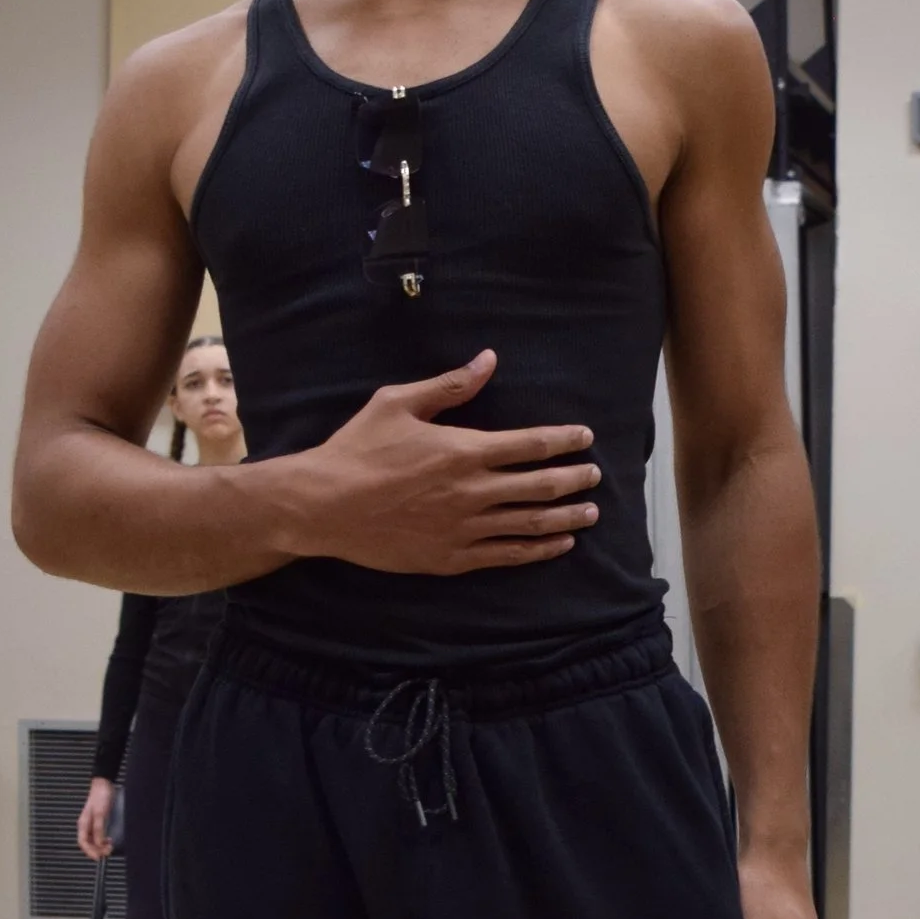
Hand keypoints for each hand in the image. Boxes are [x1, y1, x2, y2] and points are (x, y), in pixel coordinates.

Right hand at [75, 778, 115, 860]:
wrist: (105, 783)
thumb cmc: (100, 796)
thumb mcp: (101, 814)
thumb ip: (99, 828)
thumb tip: (100, 843)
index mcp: (83, 824)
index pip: (83, 843)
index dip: (90, 852)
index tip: (99, 857)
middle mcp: (86, 825)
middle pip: (88, 843)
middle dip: (97, 849)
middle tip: (108, 852)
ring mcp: (92, 823)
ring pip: (94, 840)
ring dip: (101, 845)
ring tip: (110, 846)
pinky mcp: (99, 820)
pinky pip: (99, 834)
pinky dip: (104, 840)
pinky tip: (110, 840)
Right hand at [301, 353, 601, 576]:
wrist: (324, 505)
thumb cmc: (358, 449)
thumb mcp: (398, 403)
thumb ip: (449, 386)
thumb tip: (488, 360)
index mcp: (464, 450)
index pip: (531, 444)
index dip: (564, 440)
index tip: (585, 438)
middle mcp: (472, 491)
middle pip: (540, 485)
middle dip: (574, 479)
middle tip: (595, 476)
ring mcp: (465, 528)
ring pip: (531, 523)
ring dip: (566, 517)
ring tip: (590, 513)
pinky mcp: (452, 558)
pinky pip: (507, 555)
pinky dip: (538, 550)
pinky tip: (559, 544)